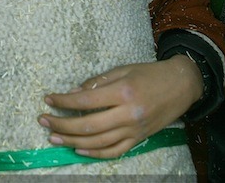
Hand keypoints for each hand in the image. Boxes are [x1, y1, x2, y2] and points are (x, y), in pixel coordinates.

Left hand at [37, 55, 202, 158]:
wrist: (181, 85)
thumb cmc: (150, 73)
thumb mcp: (123, 70)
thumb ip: (97, 82)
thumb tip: (73, 94)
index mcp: (123, 91)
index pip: (86, 100)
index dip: (64, 101)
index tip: (48, 99)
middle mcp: (129, 113)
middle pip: (88, 125)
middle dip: (62, 124)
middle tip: (43, 121)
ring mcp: (134, 129)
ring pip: (98, 142)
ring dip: (72, 141)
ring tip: (54, 138)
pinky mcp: (139, 139)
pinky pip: (114, 151)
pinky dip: (95, 153)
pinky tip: (79, 149)